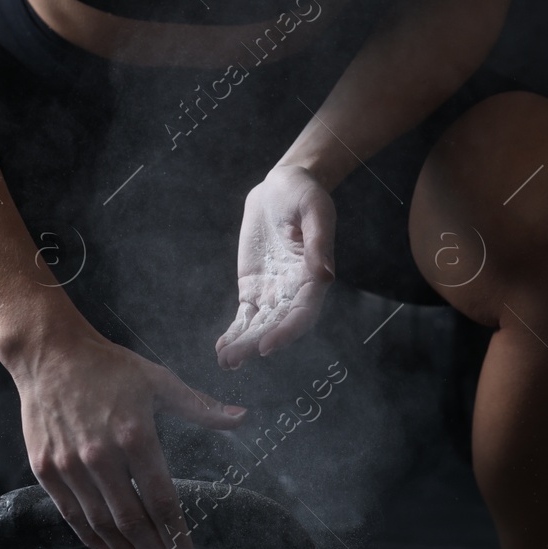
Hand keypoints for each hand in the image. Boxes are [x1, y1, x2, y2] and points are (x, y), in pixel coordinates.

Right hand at [14, 331, 244, 548]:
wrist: (48, 354)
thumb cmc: (108, 367)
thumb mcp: (158, 381)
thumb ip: (199, 407)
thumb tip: (240, 419)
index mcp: (135, 435)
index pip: (161, 498)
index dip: (176, 533)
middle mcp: (101, 455)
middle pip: (132, 519)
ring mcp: (70, 465)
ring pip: (102, 523)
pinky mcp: (45, 468)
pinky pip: (72, 513)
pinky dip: (92, 538)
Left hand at [216, 164, 335, 369]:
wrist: (282, 187)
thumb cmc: (304, 194)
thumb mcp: (315, 210)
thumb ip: (319, 241)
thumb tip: (325, 274)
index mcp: (314, 277)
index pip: (302, 313)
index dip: (286, 332)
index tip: (267, 345)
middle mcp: (295, 291)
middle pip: (276, 326)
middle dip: (256, 344)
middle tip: (234, 360)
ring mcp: (273, 293)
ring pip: (259, 326)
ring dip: (243, 345)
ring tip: (225, 361)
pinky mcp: (254, 289)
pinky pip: (245, 316)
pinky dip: (235, 333)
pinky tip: (222, 348)